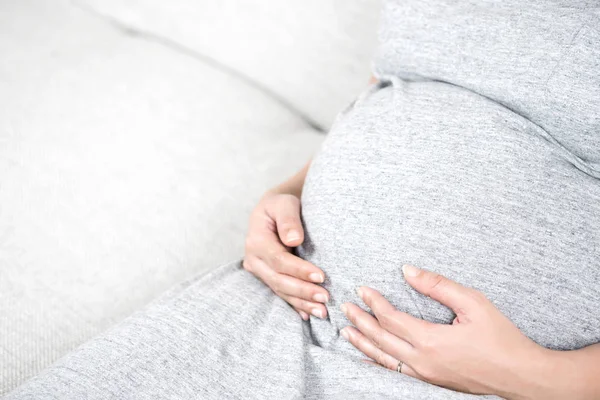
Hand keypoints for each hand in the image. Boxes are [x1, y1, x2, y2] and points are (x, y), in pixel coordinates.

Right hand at [243, 191, 328, 319]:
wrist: (273, 211)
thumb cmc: (281, 205)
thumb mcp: (284, 204)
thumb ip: (288, 219)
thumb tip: (294, 239)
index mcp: (256, 240)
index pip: (279, 260)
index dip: (299, 270)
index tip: (321, 276)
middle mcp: (253, 259)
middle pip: (278, 280)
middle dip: (302, 291)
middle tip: (325, 298)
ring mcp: (259, 270)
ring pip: (280, 290)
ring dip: (301, 302)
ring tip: (323, 311)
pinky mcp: (267, 277)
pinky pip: (281, 293)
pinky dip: (295, 305)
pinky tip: (309, 314)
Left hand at [340, 264, 552, 398]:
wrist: (522, 377)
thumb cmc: (501, 338)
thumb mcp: (474, 303)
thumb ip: (438, 285)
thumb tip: (407, 269)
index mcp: (431, 340)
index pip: (390, 318)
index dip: (374, 302)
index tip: (362, 288)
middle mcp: (422, 361)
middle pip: (381, 339)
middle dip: (360, 321)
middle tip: (345, 307)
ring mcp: (426, 376)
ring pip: (384, 359)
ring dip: (363, 343)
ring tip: (346, 332)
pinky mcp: (431, 383)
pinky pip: (395, 374)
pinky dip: (377, 364)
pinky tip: (368, 359)